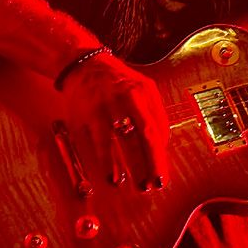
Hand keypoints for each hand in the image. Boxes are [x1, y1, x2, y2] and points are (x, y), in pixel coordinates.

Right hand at [61, 53, 169, 190]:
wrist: (85, 63)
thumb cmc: (113, 80)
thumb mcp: (137, 87)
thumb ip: (149, 111)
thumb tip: (159, 143)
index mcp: (147, 92)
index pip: (161, 127)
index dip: (162, 151)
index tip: (162, 168)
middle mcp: (133, 97)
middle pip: (150, 135)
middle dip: (156, 162)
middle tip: (158, 183)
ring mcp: (112, 105)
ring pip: (129, 140)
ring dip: (136, 165)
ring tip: (139, 184)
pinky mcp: (93, 113)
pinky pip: (103, 142)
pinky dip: (108, 162)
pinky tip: (112, 175)